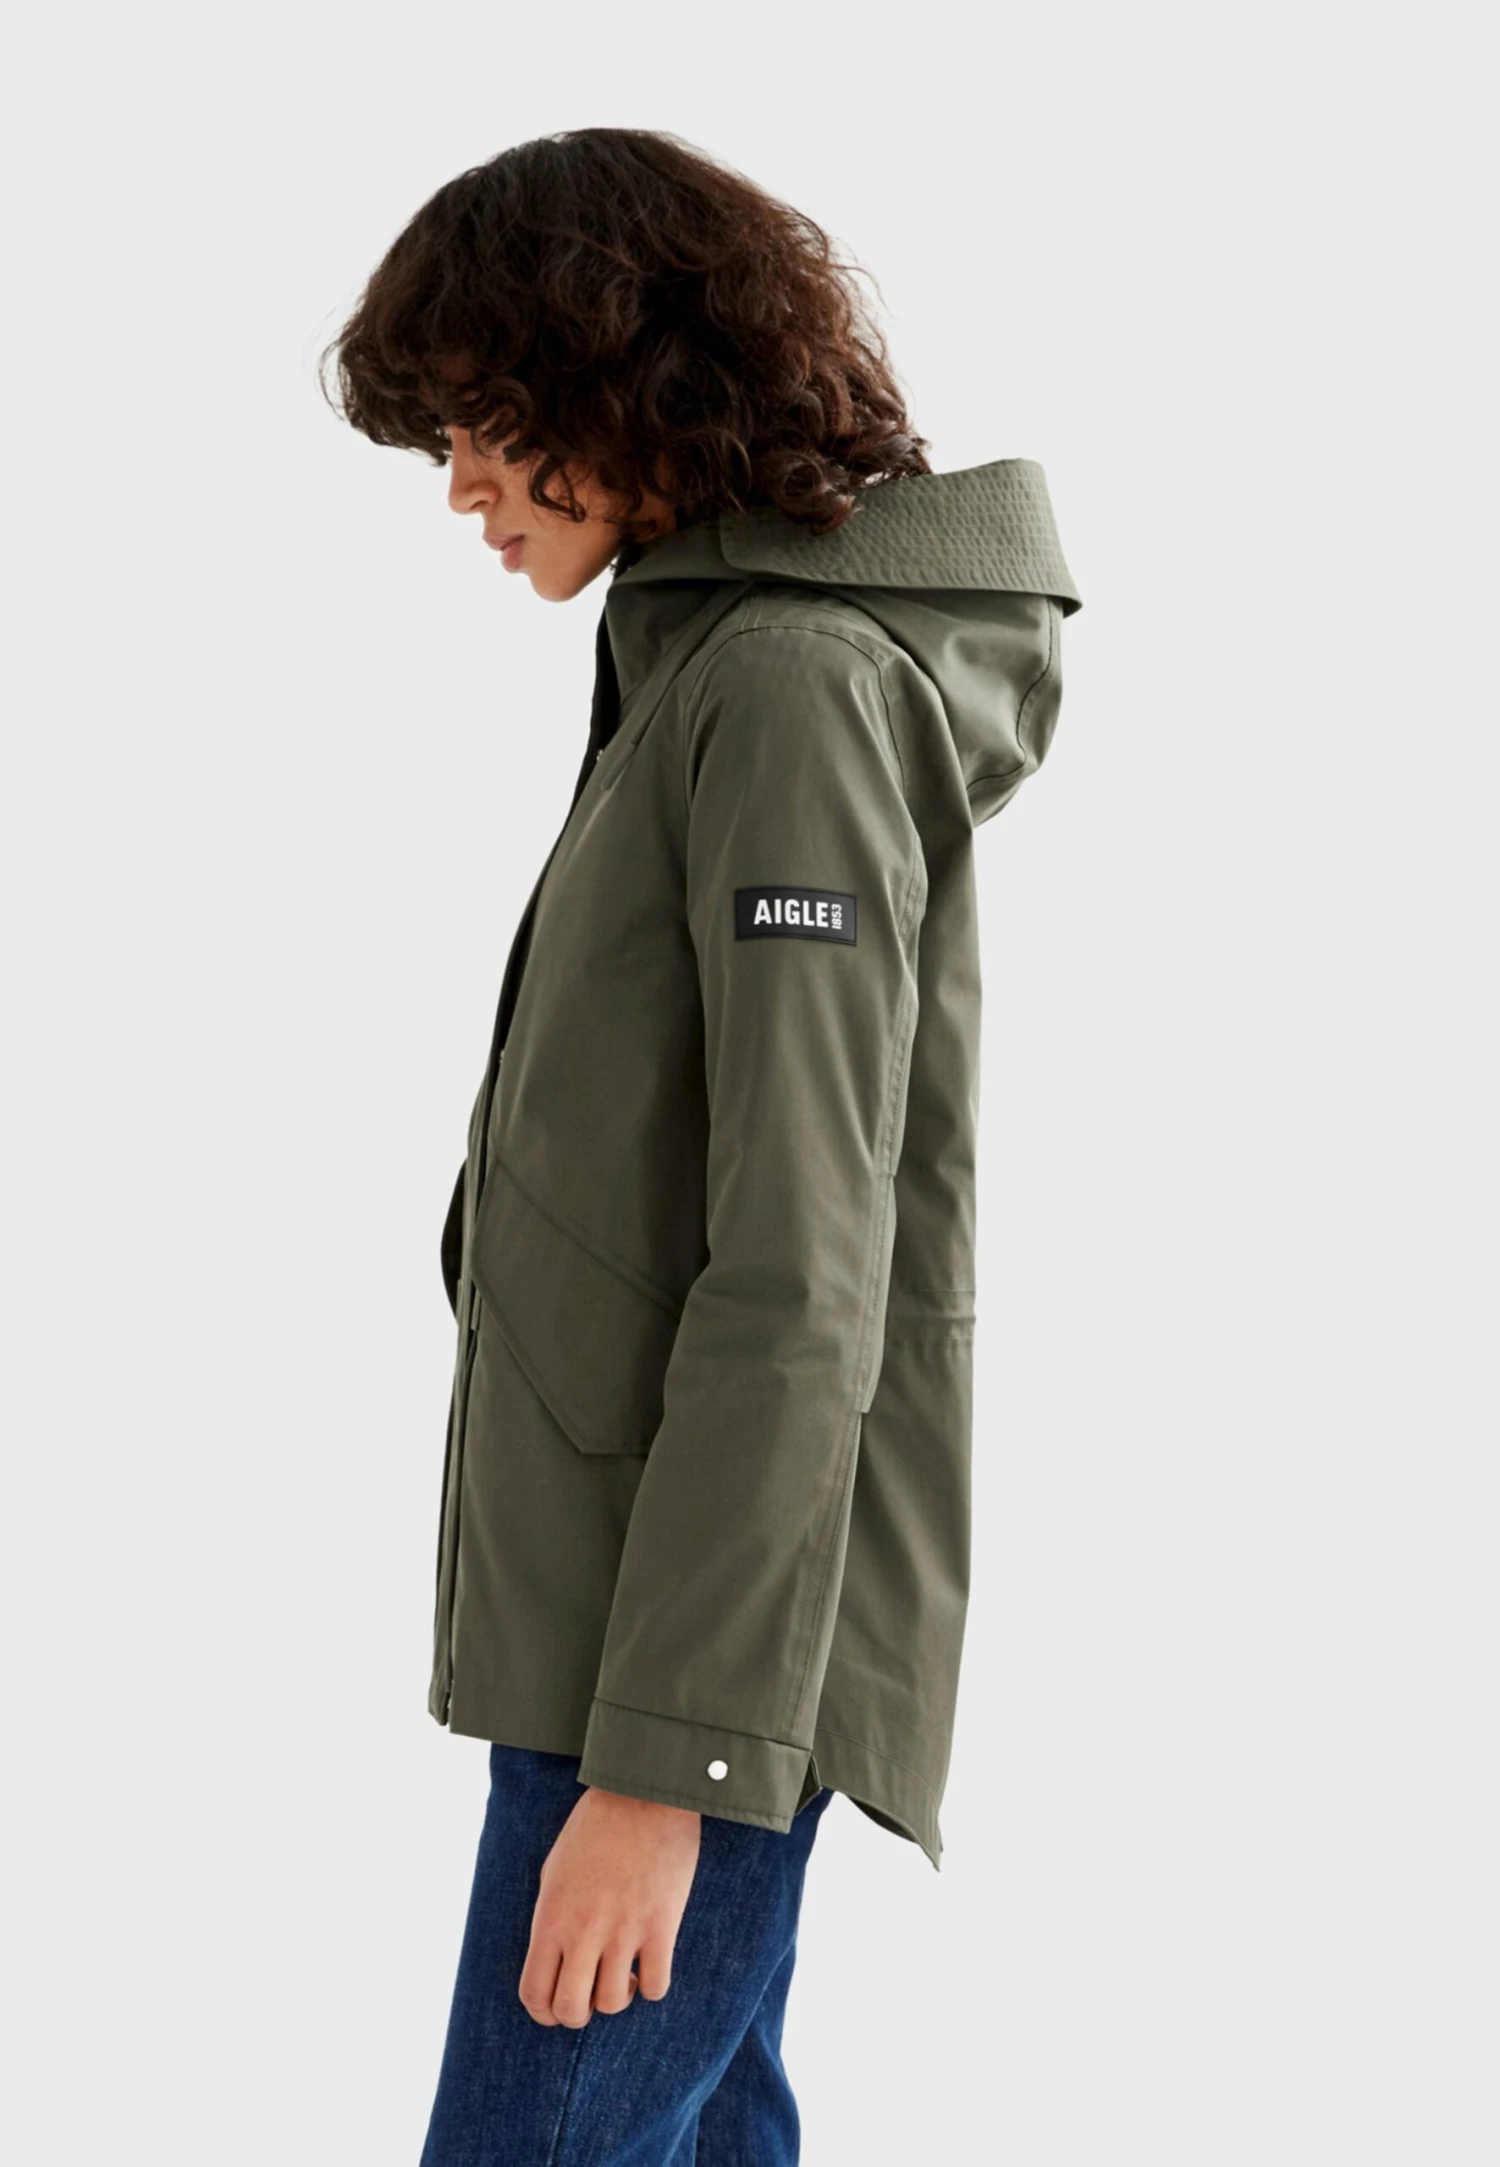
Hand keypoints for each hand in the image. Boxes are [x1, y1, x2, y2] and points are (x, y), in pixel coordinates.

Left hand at [519, 1786, 700, 2027]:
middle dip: (579, 2014)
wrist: (643, 1793)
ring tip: (624, 1973)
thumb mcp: (556, 1869)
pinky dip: (652, 1986)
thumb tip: (556, 1958)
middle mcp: (582, 1931)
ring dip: (618, 1997)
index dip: (544, 2012)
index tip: (558, 2007)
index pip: (534, 1993)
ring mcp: (623, 1930)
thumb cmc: (596, 1826)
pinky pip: (656, 1986)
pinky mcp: (661, 1925)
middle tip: (591, 1995)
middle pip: (570, 2009)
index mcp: (550, 1917)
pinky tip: (650, 1964)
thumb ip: (553, 1918)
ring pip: (613, 2003)